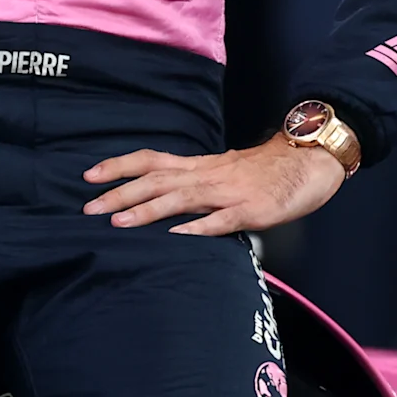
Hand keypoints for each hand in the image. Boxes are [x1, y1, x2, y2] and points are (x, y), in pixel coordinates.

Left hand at [83, 135, 345, 235]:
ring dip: (147, 210)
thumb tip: (164, 198)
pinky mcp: (251, 210)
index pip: (151, 161)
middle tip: (87, 208)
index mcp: (199, 166)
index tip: (88, 175)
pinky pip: (221, 220)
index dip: (119, 166)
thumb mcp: (223, 170)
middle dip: (120, 194)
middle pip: (156, 181)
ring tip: (119, 223)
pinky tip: (177, 236)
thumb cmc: (265, 170)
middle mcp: (207, 175)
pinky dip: (198, 227)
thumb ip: (194, 182)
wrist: (309, 160)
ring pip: (181, 199)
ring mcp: (228, 193)